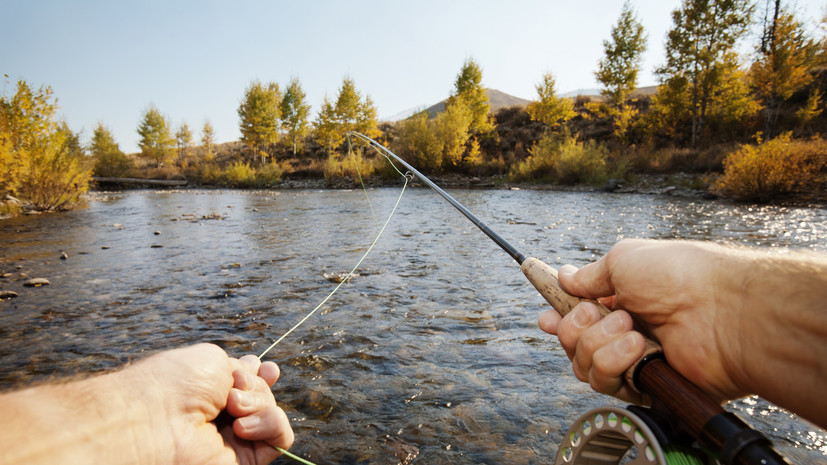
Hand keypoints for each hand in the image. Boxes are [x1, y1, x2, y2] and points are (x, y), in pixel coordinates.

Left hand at [123, 344, 293, 464]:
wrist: (157, 422)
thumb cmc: (177, 385)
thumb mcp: (214, 360)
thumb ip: (243, 370)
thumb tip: (260, 377)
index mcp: (211, 387)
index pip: (249, 380)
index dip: (262, 373)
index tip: (266, 370)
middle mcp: (223, 413)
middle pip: (265, 392)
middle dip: (256, 385)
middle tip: (232, 392)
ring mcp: (235, 437)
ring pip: (274, 412)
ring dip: (260, 403)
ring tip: (232, 408)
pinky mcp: (246, 459)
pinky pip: (281, 438)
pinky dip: (270, 425)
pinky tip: (242, 427)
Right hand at [537, 239, 748, 403]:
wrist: (721, 311)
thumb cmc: (678, 276)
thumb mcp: (623, 260)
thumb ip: (588, 275)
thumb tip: (564, 275)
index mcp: (620, 299)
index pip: (576, 315)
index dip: (557, 317)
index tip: (544, 316)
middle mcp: (623, 331)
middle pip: (571, 343)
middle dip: (575, 327)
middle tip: (601, 313)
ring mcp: (632, 360)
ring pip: (582, 365)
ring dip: (598, 344)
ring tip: (631, 329)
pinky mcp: (642, 386)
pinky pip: (605, 382)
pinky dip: (615, 362)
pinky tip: (639, 348)